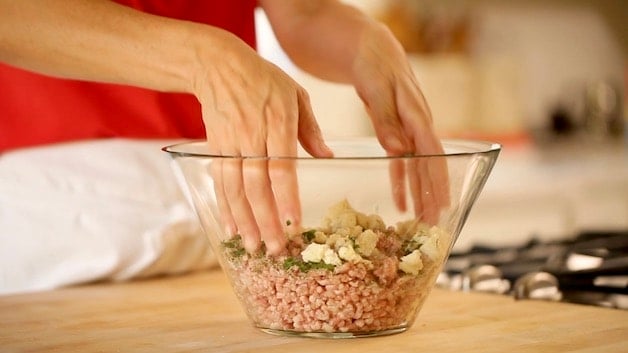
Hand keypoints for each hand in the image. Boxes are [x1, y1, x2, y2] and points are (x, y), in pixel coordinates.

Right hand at [193, 31, 332, 254]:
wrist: (217, 65)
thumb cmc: (263, 79)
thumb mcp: (296, 94)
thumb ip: (310, 129)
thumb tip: (327, 158)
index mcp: (278, 122)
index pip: (282, 167)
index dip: (286, 197)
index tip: (294, 222)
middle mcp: (252, 136)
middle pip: (257, 185)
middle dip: (266, 220)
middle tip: (276, 249)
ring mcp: (230, 143)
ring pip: (235, 188)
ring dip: (244, 221)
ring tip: (253, 247)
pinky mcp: (215, 148)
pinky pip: (220, 182)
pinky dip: (224, 207)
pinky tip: (231, 228)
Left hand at [351, 24, 449, 223]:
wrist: (368, 46)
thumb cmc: (372, 62)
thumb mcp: (375, 85)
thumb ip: (385, 117)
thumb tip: (397, 149)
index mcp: (415, 111)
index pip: (431, 150)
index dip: (437, 178)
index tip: (442, 203)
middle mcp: (415, 121)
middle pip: (428, 162)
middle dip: (431, 193)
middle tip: (434, 223)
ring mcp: (406, 127)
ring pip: (416, 164)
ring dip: (418, 191)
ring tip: (421, 219)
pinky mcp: (394, 129)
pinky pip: (400, 159)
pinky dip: (400, 179)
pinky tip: (400, 200)